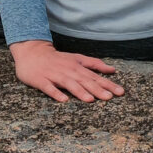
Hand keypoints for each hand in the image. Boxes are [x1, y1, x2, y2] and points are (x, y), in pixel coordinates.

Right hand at [9, 40, 123, 102]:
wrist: (32, 52)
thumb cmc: (57, 59)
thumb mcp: (77, 58)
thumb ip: (95, 64)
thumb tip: (112, 70)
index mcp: (77, 67)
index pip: (95, 77)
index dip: (108, 84)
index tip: (120, 92)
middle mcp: (68, 71)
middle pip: (85, 81)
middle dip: (97, 89)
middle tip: (110, 97)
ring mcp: (54, 76)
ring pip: (69, 84)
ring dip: (80, 91)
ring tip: (90, 99)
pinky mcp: (41, 80)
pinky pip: (49, 88)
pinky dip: (56, 93)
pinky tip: (63, 100)